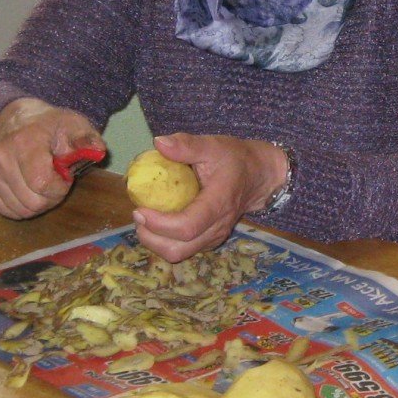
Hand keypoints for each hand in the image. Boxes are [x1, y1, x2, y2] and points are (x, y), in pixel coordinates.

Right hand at [0, 99, 105, 218]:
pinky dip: (21, 205)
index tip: (64, 176)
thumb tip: (97, 151)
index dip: (59, 188)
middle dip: (50, 198)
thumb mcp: (74, 125)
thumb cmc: (49, 126)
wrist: (15, 120)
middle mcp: (0, 157)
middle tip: (54, 181)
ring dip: (36, 203)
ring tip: (40, 182)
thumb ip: (87, 139)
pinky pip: (6, 211)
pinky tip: (26, 188)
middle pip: (32, 202)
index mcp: (24, 142)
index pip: (42, 184)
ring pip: (20, 210)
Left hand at [132, 133, 286, 263]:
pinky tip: (158, 223)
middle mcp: (217, 227)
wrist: (259, 176)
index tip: (140, 209)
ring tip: (145, 220)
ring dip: (155, 242)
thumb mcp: (213, 145)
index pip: (187, 227)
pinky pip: (184, 250)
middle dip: (150, 238)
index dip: (159, 224)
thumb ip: (187, 145)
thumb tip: (159, 143)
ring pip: (179, 254)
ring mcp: (214, 237)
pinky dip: (165, 241)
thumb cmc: (235, 159)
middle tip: (138, 214)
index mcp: (219, 203)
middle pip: (178, 249)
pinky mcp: (210, 240)